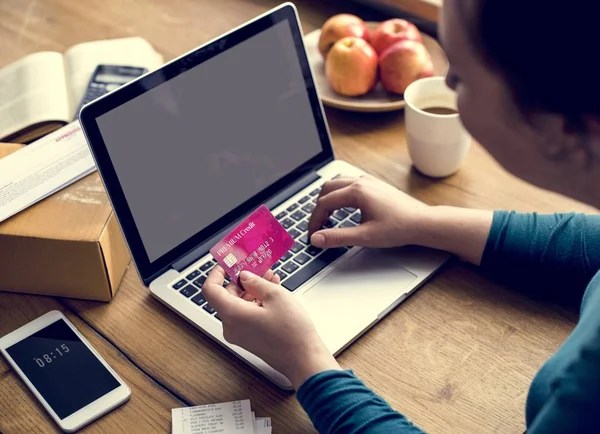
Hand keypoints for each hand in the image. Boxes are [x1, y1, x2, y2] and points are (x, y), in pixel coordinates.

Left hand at [202, 266, 340, 388]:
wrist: (303, 359)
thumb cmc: (292, 332)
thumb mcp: (276, 296)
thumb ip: (255, 282)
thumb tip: (244, 276)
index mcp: (232, 314)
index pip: (210, 289)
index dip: (216, 273)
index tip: (227, 264)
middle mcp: (230, 326)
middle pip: (226, 296)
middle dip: (241, 280)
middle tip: (256, 268)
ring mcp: (239, 334)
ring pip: (237, 305)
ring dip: (251, 290)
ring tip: (270, 279)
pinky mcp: (248, 339)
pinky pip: (245, 315)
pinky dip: (254, 302)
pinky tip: (271, 293)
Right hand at [308, 174, 429, 248]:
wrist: (422, 222)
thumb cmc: (398, 228)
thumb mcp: (365, 236)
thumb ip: (338, 237)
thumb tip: (316, 239)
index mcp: (356, 192)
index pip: (324, 203)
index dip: (314, 220)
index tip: (312, 234)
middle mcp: (361, 182)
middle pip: (327, 189)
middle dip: (318, 208)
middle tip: (317, 226)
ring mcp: (368, 181)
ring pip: (337, 184)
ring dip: (327, 199)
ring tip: (326, 217)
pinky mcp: (374, 184)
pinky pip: (348, 183)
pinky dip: (339, 194)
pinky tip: (343, 208)